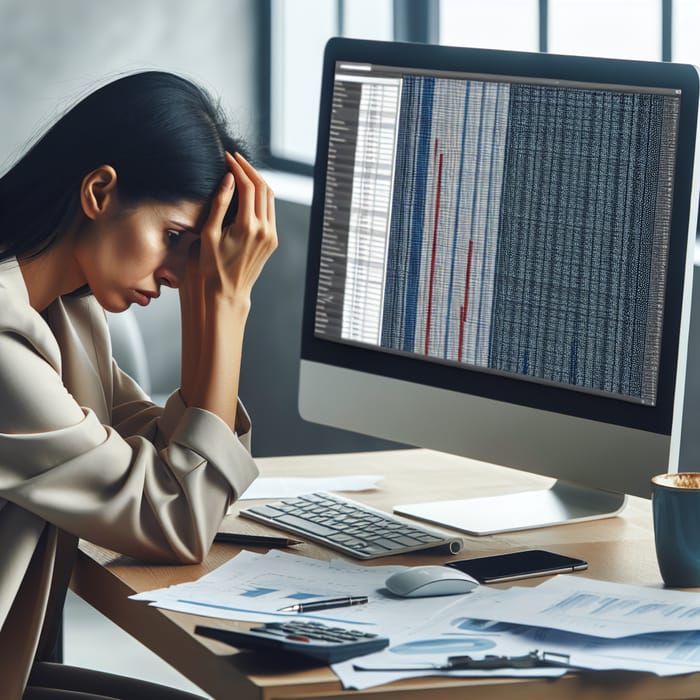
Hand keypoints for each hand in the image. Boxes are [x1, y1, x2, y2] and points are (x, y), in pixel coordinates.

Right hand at [196, 152, 276, 304]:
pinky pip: (270, 211)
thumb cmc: (213, 267)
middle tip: (236, 159)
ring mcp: (271, 235)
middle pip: (263, 188)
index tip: (228, 158)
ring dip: (258, 181)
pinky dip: (261, 197)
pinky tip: (249, 192)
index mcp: (248, 227)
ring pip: (270, 198)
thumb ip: (220, 204)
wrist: (229, 292)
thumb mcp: (209, 234)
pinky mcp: (273, 240)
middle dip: (249, 169)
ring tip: (242, 171)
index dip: (238, 168)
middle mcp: (264, 230)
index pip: (248, 186)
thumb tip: (228, 179)